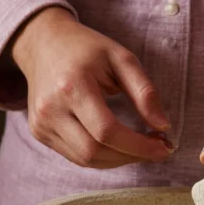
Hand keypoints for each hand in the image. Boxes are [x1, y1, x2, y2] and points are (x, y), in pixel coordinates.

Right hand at [12, 7, 172, 168]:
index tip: (163, 149)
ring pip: (85, 160)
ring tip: (139, 148)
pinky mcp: (39, 133)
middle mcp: (51, 109)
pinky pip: (75, 156)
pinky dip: (101, 157)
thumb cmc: (86, 49)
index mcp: (72, 86)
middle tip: (155, 150)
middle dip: (130, 157)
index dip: (138, 146)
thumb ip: (144, 92)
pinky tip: (117, 146)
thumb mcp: (121, 59)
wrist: (43, 44)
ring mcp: (41, 124)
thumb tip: (163, 126)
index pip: (107, 131)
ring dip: (117, 160)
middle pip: (94, 152)